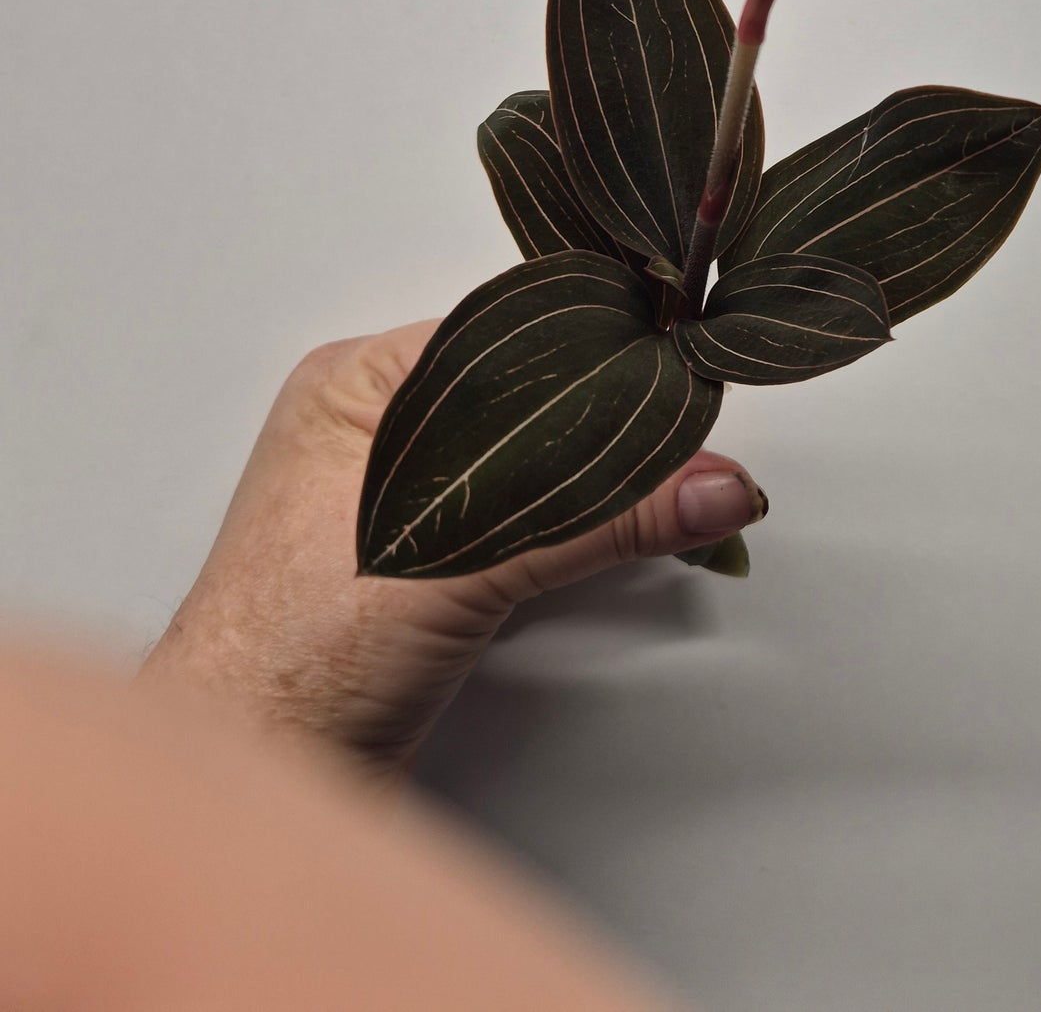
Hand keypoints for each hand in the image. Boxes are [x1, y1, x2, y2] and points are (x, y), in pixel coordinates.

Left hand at [140, 320, 766, 783]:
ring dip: (605, 482)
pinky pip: (528, 524)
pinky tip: (636, 535)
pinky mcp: (431, 574)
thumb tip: (711, 484)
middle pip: (529, 400)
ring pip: (533, 464)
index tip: (682, 370)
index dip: (599, 352)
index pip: (508, 336)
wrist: (252, 782)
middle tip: (700, 435)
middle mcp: (379, 434)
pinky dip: (585, 530)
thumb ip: (600, 519)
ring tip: (687, 483)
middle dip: (615, 424)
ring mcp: (405, 506)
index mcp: (359, 386)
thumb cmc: (287, 659)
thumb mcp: (464, 561)